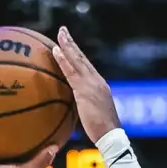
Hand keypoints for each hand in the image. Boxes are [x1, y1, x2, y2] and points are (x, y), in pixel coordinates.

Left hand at [52, 27, 120, 143]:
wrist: (110, 136)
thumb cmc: (101, 132)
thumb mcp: (93, 115)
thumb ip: (84, 107)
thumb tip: (73, 108)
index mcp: (99, 86)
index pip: (86, 66)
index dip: (77, 54)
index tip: (70, 45)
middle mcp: (96, 81)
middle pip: (82, 58)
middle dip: (72, 43)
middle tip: (63, 31)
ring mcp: (91, 84)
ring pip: (77, 60)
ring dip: (67, 45)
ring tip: (59, 34)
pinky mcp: (84, 91)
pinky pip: (71, 72)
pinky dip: (63, 60)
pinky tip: (55, 51)